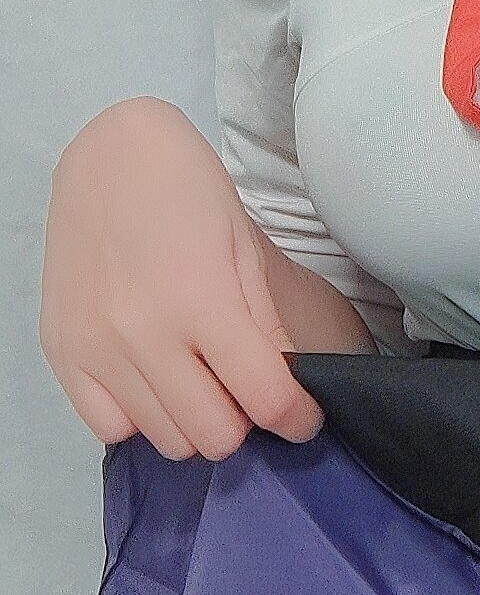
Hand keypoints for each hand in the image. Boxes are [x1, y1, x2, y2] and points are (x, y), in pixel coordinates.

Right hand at [38, 97, 325, 457]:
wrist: (108, 155)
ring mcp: (96, 347)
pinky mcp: (62, 351)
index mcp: (201, 301)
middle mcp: (144, 334)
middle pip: (214, 435)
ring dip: (196, 421)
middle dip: (246, 421)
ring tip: (202, 381)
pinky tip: (155, 382)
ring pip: (165, 438)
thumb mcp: (243, 249)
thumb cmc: (186, 191)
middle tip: (247, 391)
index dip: (297, 415)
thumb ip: (264, 325)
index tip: (303, 413)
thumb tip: (288, 389)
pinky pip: (108, 426)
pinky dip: (141, 417)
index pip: (265, 398)